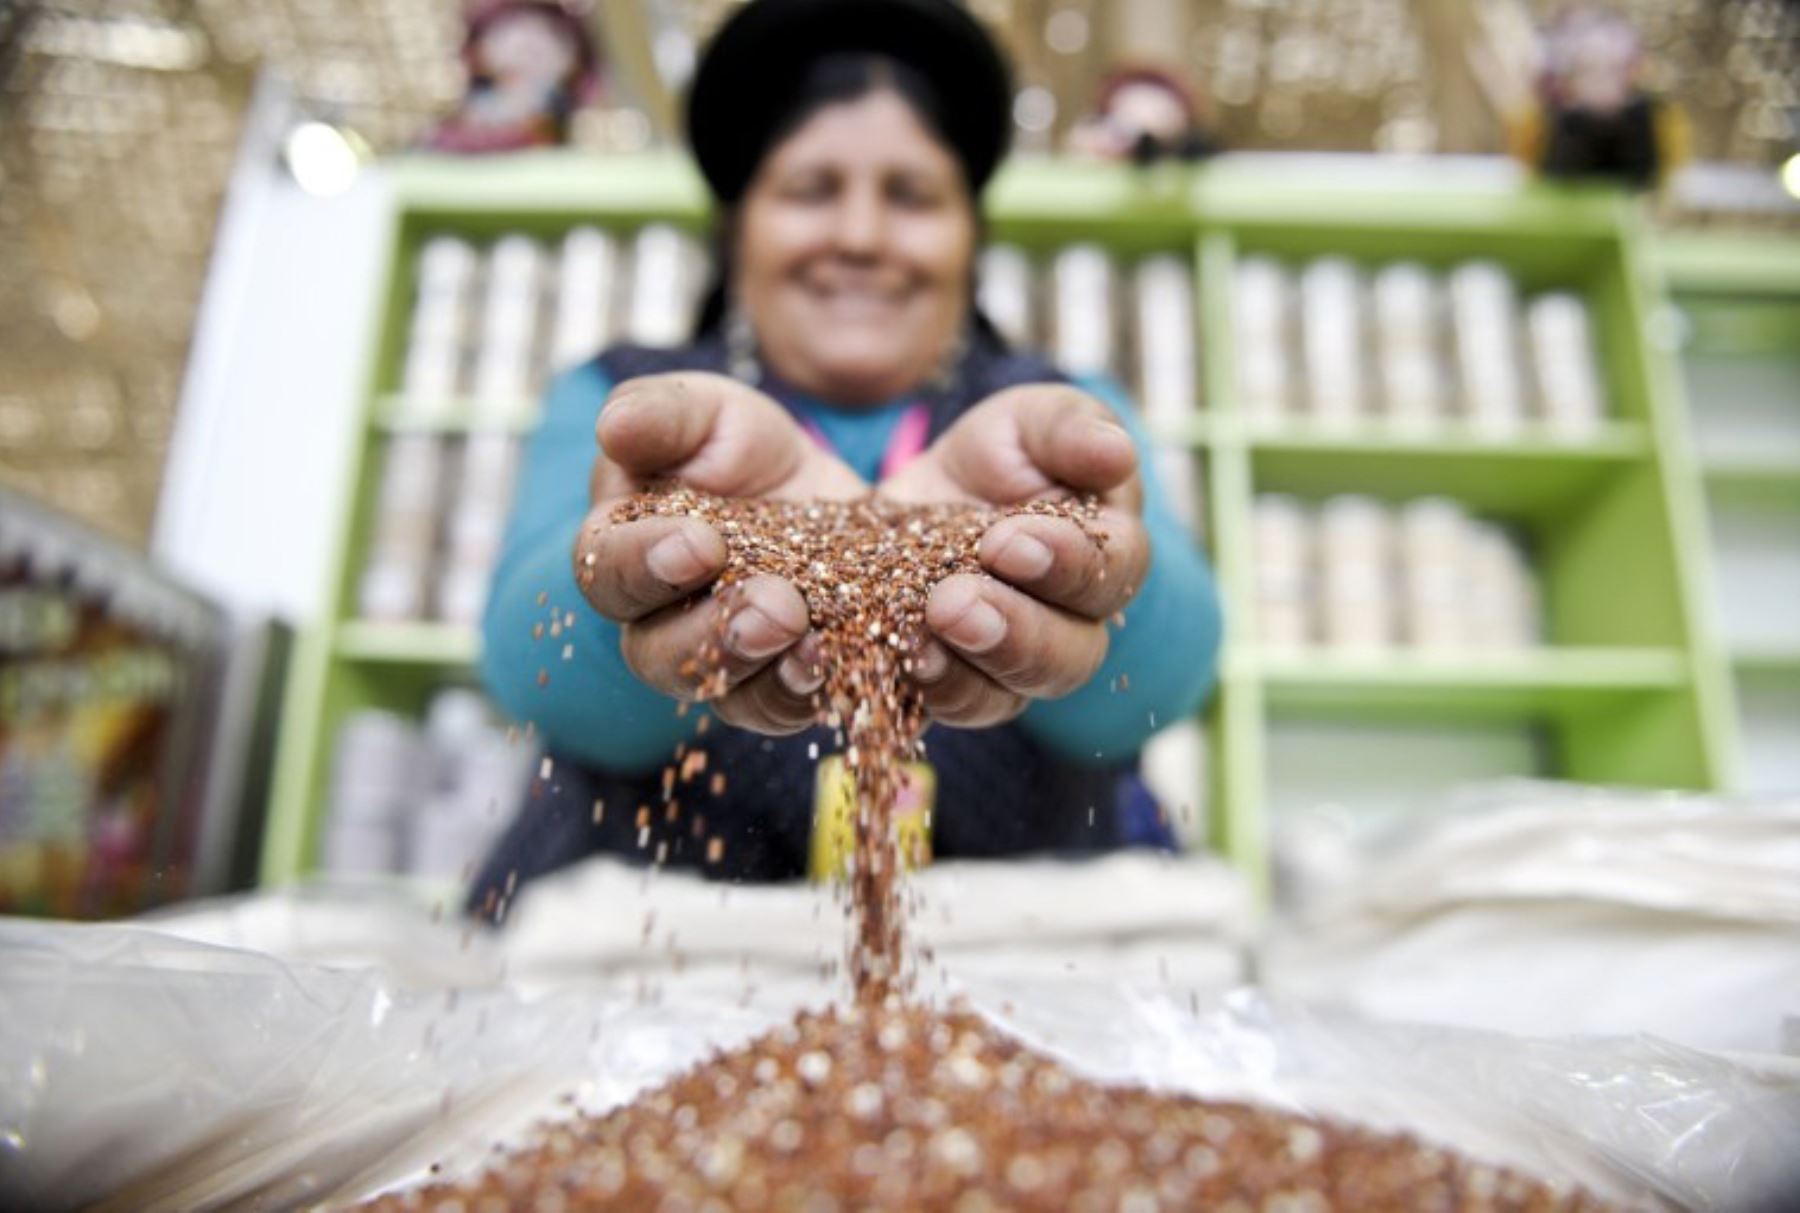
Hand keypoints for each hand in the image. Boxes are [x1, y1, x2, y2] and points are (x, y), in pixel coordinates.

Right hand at [574, 372, 864, 733]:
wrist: (821, 491)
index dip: (646, 563)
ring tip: (812, 643)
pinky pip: (784, 708)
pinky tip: (843, 662)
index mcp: (621, 550)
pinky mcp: (779, 686)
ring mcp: (720, 665)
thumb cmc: (737, 445)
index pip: (607, 570)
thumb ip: (661, 413)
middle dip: (715, 633)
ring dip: (767, 674)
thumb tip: (612, 426)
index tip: (701, 543)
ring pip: (725, 694)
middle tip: (776, 606)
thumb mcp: (707, 411)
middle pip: (660, 654)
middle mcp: (658, 624)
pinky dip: (811, 691)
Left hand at [880, 384, 1149, 727]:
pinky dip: (926, 689)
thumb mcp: (1027, 422)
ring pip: (1012, 694)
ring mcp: (1016, 667)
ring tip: (921, 638)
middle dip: (1014, 629)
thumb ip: (1068, 429)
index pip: (1112, 569)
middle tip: (954, 602)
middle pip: (1070, 653)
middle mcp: (1073, 624)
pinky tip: (897, 661)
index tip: (1005, 541)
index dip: (1066, 563)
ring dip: (967, 672)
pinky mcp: (961, 689)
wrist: (921, 499)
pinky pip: (954, 707)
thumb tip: (1116, 452)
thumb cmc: (999, 455)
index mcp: (1106, 552)